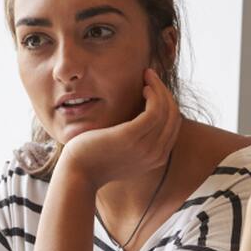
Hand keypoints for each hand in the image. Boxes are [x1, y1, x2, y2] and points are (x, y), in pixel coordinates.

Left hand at [61, 68, 182, 187]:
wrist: (77, 173)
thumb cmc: (95, 159)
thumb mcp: (123, 152)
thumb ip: (138, 141)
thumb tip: (141, 120)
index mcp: (157, 159)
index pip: (173, 125)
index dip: (167, 103)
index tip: (155, 88)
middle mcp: (156, 155)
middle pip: (173, 116)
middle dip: (165, 92)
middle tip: (151, 76)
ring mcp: (146, 147)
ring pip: (166, 110)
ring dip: (159, 88)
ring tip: (147, 76)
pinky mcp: (132, 137)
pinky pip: (154, 110)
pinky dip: (153, 94)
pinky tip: (143, 87)